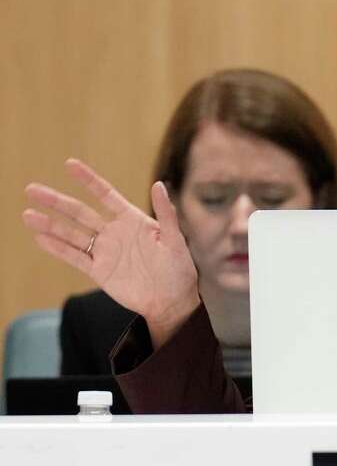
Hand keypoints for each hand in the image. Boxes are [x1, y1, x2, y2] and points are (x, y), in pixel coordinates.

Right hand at [23, 159, 199, 347]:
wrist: (172, 301)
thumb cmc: (178, 269)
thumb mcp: (175, 240)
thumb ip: (166, 213)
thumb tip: (159, 184)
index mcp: (133, 220)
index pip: (106, 195)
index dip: (88, 180)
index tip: (69, 164)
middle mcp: (115, 232)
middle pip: (80, 212)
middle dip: (57, 201)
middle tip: (31, 189)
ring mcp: (105, 251)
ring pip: (72, 234)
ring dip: (50, 225)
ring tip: (27, 214)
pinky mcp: (99, 271)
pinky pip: (75, 257)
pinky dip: (58, 249)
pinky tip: (40, 238)